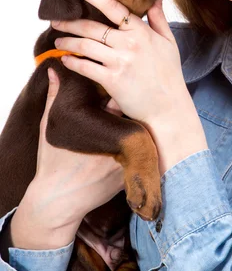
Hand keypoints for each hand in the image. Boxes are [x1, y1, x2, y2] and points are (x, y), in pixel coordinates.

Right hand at [30, 67, 125, 227]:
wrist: (58, 202)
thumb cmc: (53, 163)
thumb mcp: (50, 126)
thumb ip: (55, 96)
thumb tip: (55, 69)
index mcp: (97, 125)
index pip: (118, 97)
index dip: (121, 89)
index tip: (121, 86)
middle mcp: (114, 142)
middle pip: (134, 116)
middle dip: (134, 108)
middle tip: (134, 101)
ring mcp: (124, 160)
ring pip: (141, 136)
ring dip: (138, 130)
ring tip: (135, 125)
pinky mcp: (130, 175)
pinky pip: (140, 157)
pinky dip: (138, 150)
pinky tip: (134, 147)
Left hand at [51, 0, 190, 124]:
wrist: (169, 108)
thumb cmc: (169, 74)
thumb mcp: (169, 42)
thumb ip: (158, 18)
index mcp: (141, 31)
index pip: (112, 6)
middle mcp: (129, 43)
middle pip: (92, 26)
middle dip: (70, 22)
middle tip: (56, 20)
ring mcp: (120, 62)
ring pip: (85, 45)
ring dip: (68, 41)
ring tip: (59, 40)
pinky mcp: (112, 80)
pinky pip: (85, 66)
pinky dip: (72, 62)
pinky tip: (65, 59)